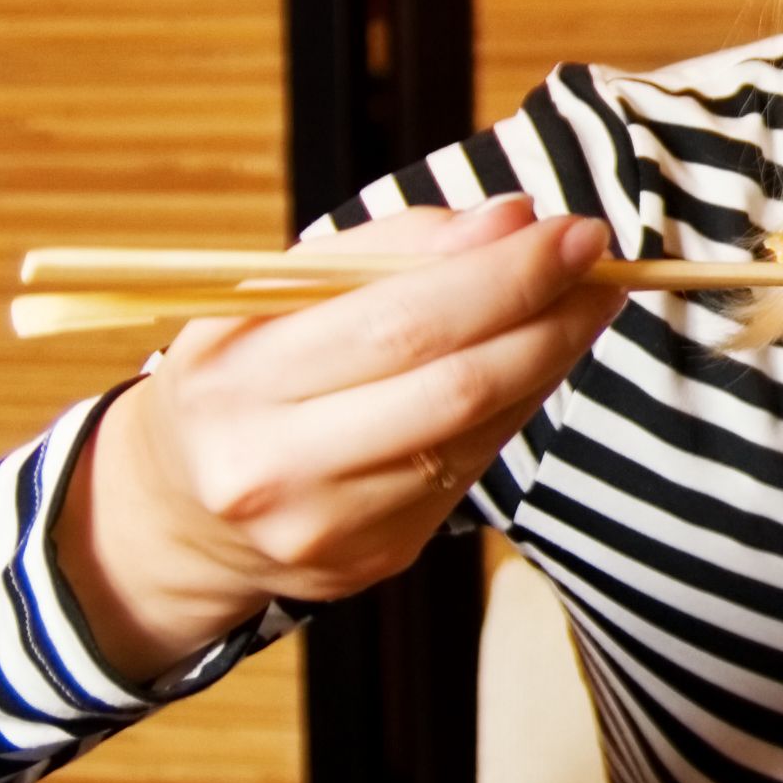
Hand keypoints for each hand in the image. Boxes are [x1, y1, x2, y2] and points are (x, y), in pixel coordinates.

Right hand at [57, 197, 619, 680]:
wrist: (179, 511)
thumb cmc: (239, 376)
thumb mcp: (272, 293)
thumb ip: (390, 250)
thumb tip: (511, 220)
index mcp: (239, 382)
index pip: (400, 322)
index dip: (504, 276)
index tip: (574, 232)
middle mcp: (278, 468)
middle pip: (453, 388)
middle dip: (546, 318)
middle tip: (603, 267)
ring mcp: (331, 530)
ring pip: (475, 436)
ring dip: (545, 362)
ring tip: (581, 305)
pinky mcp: (376, 562)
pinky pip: (470, 473)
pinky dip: (513, 410)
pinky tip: (533, 364)